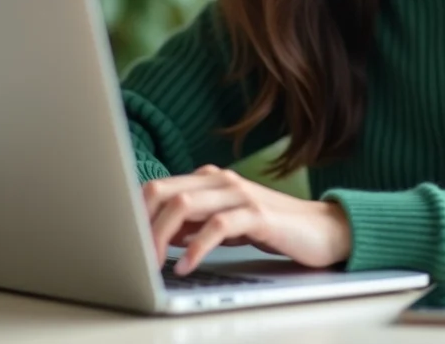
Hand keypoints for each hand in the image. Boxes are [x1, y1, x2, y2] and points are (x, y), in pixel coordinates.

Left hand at [142, 164, 351, 274]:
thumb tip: (156, 235)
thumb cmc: (272, 227)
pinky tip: (187, 265)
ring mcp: (240, 194)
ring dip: (161, 236)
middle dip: (141, 223)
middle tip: (131, 255)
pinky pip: (219, 226)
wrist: (322, 230)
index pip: (158, 187)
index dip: (134, 213)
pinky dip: (197, 247)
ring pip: (186, 204)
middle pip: (164, 191)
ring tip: (152, 264)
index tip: (121, 240)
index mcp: (209, 179)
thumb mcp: (224, 224)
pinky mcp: (258, 214)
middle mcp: (221, 180)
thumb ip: (193, 224)